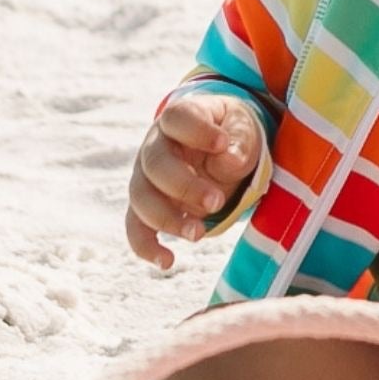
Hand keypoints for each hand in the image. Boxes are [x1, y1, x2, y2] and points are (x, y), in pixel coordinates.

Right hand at [125, 91, 264, 266]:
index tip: (221, 143)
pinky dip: (146, 246)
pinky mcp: (146, 206)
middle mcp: (155, 146)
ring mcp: (146, 177)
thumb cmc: (228, 135)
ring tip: (199, 234)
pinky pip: (136, 227)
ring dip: (167, 218)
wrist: (215, 149)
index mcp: (179, 119)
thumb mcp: (242, 129)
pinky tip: (168, 261)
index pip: (177, 118)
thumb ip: (239, 140)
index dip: (196, 131)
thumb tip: (228, 158)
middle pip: (155, 163)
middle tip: (217, 201)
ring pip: (141, 197)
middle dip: (184, 186)